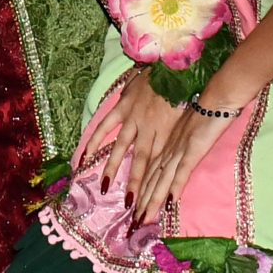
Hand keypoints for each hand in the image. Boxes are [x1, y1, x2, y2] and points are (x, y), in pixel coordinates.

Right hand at [77, 72, 191, 221]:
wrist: (175, 64)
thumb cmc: (186, 89)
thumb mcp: (187, 116)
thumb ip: (177, 134)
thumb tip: (174, 154)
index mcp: (167, 134)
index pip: (158, 166)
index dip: (153, 187)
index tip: (149, 206)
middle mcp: (149, 129)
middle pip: (141, 163)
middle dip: (134, 186)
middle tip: (129, 208)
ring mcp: (134, 118)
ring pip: (122, 148)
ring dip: (112, 169)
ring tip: (103, 188)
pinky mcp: (123, 106)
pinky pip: (106, 126)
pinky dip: (95, 140)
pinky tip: (85, 156)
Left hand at [138, 91, 244, 217]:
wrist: (214, 99)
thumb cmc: (201, 110)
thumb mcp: (184, 129)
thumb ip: (178, 143)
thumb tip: (176, 157)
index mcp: (165, 145)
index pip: (150, 172)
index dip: (141, 190)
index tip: (133, 206)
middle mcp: (168, 151)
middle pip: (152, 180)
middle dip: (142, 202)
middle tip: (132, 222)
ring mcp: (178, 151)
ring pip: (161, 180)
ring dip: (151, 200)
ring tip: (142, 219)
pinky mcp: (192, 151)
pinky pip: (181, 173)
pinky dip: (174, 188)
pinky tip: (167, 204)